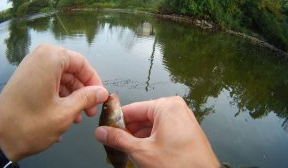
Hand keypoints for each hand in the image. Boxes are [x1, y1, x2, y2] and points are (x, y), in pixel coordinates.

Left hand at [0, 44, 107, 161]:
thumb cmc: (31, 124)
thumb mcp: (66, 111)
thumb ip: (88, 98)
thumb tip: (102, 92)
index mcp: (50, 58)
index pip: (82, 64)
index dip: (94, 81)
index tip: (100, 96)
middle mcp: (40, 59)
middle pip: (72, 71)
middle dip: (84, 92)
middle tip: (90, 110)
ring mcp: (31, 70)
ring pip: (62, 79)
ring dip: (74, 98)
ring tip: (78, 118)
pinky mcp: (26, 81)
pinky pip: (51, 85)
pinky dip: (61, 98)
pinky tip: (66, 116)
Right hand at [95, 96, 219, 167]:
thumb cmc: (178, 165)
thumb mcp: (142, 151)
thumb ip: (119, 139)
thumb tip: (101, 132)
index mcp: (166, 106)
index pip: (132, 108)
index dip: (116, 120)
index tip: (104, 129)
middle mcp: (175, 108)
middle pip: (142, 117)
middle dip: (128, 131)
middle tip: (113, 143)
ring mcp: (182, 119)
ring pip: (152, 125)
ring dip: (138, 138)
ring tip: (126, 151)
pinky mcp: (186, 130)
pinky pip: (162, 130)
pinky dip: (151, 140)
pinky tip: (141, 152)